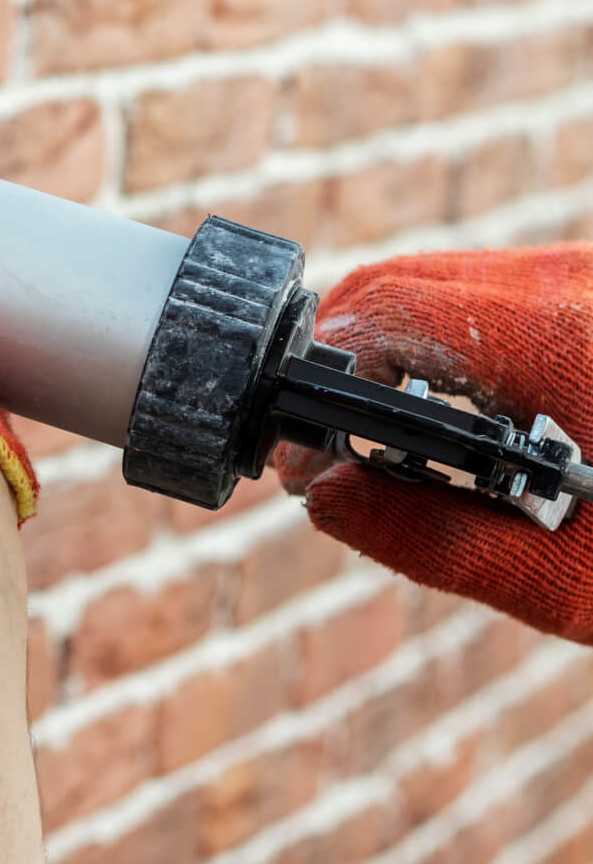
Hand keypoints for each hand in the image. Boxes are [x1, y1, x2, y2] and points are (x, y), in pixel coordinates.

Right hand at [273, 244, 592, 641]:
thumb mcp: (576, 580)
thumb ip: (433, 540)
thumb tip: (324, 496)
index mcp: (560, 339)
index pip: (382, 311)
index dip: (315, 381)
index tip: (299, 456)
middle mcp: (576, 282)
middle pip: (401, 284)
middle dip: (343, 366)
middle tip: (327, 457)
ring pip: (445, 284)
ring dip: (394, 355)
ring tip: (390, 444)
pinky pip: (495, 296)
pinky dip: (451, 348)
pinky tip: (461, 420)